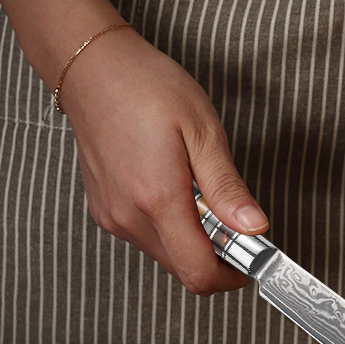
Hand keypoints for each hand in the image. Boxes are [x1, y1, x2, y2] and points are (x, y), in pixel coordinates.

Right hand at [60, 27, 266, 294]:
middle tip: (232, 220)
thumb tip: (254, 228)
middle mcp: (130, 218)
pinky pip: (149, 239)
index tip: (251, 256)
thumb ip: (228, 189)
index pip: (199, 273)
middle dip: (217, 256)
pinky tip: (176, 193)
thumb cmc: (145, 88)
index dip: (232, 275)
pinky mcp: (106, 213)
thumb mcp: (203, 131)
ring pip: (168, 256)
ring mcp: (113, 218)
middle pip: (185, 270)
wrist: (90, 67)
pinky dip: (172, 229)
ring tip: (201, 196)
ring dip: (194, 241)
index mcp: (158, 200)